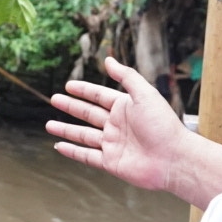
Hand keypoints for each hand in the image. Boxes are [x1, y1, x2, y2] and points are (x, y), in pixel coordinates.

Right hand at [48, 56, 195, 190]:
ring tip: (48, 124)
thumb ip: (126, 76)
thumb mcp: (145, 94)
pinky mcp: (110, 162)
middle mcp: (117, 125)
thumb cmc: (163, 125)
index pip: (99, 96)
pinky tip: (60, 146)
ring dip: (66, 129)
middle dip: (71, 106)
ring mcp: (112, 144)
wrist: (173, 159)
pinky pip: (86, 155)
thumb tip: (109, 59)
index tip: (68, 85)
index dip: (83, 90)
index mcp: (125, 107)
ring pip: (83, 135)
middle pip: (88, 113)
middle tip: (53, 99)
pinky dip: (72, 151)